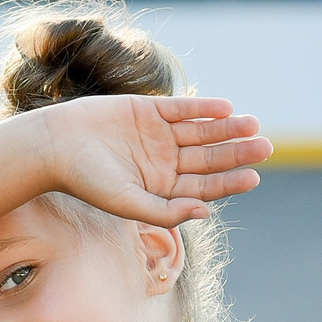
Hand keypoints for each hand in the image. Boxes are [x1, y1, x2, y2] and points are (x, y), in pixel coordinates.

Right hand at [33, 94, 271, 227]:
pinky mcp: (148, 110)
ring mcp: (158, 135)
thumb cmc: (87, 181)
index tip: (253, 176)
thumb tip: (206, 213)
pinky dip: (203, 107)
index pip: (205, 187)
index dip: (230, 182)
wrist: (55, 145)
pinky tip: (225, 108)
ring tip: (253, 124)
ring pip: (202, 132)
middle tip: (266, 146)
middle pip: (210, 158)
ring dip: (227, 128)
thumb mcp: (129, 203)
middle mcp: (165, 163)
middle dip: (237, 152)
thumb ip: (167, 211)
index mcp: (163, 189)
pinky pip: (182, 109)